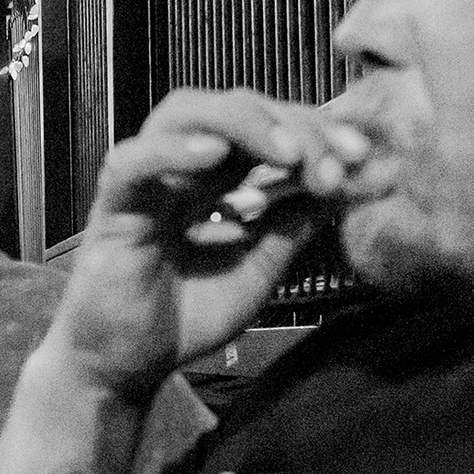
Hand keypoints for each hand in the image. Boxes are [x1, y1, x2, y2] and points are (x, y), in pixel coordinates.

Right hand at [48, 89, 369, 401]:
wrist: (129, 366)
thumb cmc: (185, 315)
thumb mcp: (259, 268)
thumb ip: (294, 226)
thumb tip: (348, 184)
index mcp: (217, 177)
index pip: (268, 126)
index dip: (316, 131)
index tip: (361, 157)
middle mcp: (181, 167)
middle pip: (234, 107)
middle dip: (292, 124)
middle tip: (332, 161)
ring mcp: (146, 181)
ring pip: (184, 113)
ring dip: (242, 122)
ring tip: (286, 151)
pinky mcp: (113, 207)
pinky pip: (133, 162)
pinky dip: (171, 150)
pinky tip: (213, 154)